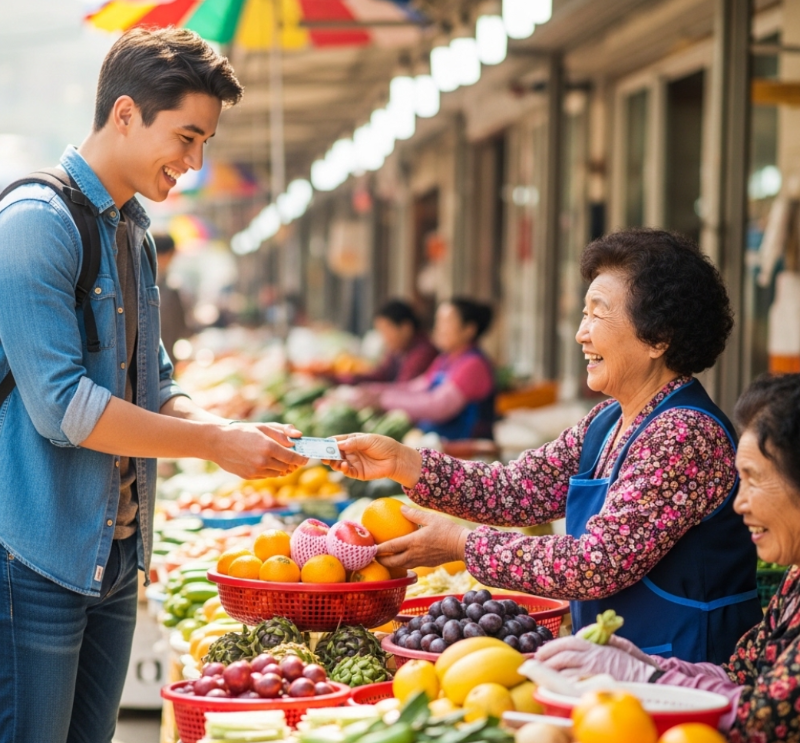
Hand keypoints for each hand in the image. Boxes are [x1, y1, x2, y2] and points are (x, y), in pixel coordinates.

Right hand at [211, 422, 305, 479]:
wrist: (218, 442)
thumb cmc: (243, 431)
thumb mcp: (263, 427)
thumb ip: (283, 432)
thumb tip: (299, 436)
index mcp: (268, 446)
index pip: (293, 457)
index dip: (302, 459)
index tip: (305, 458)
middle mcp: (263, 460)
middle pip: (287, 467)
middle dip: (293, 463)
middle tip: (294, 457)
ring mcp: (255, 470)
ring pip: (278, 473)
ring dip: (282, 467)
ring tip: (279, 459)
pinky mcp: (249, 476)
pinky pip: (267, 476)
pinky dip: (270, 471)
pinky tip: (266, 462)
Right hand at [324, 434, 421, 487]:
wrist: (397, 459)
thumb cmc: (384, 445)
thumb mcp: (368, 440)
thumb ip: (353, 442)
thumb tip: (338, 444)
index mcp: (351, 441)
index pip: (335, 441)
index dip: (326, 443)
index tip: (318, 444)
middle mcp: (350, 452)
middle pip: (333, 453)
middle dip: (326, 454)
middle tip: (321, 455)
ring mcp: (353, 462)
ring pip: (337, 463)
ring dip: (333, 462)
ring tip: (333, 461)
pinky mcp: (357, 473)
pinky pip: (346, 472)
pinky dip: (343, 469)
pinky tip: (343, 466)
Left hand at [375, 506, 468, 569]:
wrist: (462, 546)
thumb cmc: (447, 530)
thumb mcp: (431, 518)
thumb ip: (414, 514)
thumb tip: (401, 509)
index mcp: (413, 542)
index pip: (391, 547)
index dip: (379, 549)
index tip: (370, 548)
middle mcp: (414, 554)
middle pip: (393, 561)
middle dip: (381, 560)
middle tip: (374, 556)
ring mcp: (421, 561)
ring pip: (401, 565)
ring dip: (391, 563)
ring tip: (385, 559)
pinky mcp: (427, 564)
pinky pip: (411, 565)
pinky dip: (403, 563)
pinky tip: (403, 557)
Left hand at [535, 636, 655, 683]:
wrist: (650, 680)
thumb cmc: (634, 664)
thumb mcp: (618, 645)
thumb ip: (602, 639)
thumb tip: (585, 633)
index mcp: (596, 646)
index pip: (569, 641)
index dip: (552, 646)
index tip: (541, 652)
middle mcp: (593, 656)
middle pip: (563, 654)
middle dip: (547, 658)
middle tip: (537, 664)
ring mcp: (594, 671)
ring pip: (566, 669)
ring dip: (552, 672)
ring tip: (542, 675)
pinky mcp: (597, 684)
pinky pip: (575, 684)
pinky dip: (563, 684)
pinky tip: (556, 686)